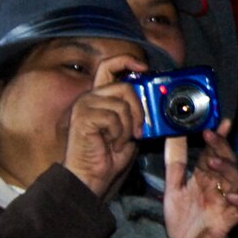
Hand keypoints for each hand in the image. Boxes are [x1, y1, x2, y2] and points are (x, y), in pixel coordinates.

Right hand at [63, 56, 147, 199]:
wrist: (92, 177)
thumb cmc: (109, 156)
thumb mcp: (129, 128)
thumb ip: (135, 110)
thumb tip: (154, 97)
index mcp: (99, 97)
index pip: (109, 66)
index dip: (127, 61)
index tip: (144, 67)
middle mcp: (89, 97)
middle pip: (124, 86)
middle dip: (139, 109)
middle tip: (138, 130)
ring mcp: (84, 106)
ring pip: (122, 104)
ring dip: (128, 127)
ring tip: (118, 141)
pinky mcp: (83, 117)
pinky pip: (114, 118)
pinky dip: (119, 134)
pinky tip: (109, 144)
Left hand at [163, 123, 237, 237]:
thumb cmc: (183, 222)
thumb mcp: (173, 189)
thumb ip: (174, 163)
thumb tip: (172, 134)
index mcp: (204, 178)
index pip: (213, 152)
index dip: (216, 137)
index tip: (219, 122)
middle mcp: (217, 187)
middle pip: (226, 162)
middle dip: (221, 147)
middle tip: (212, 134)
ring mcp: (225, 202)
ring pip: (235, 180)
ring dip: (226, 169)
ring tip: (212, 161)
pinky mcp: (229, 220)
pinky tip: (231, 194)